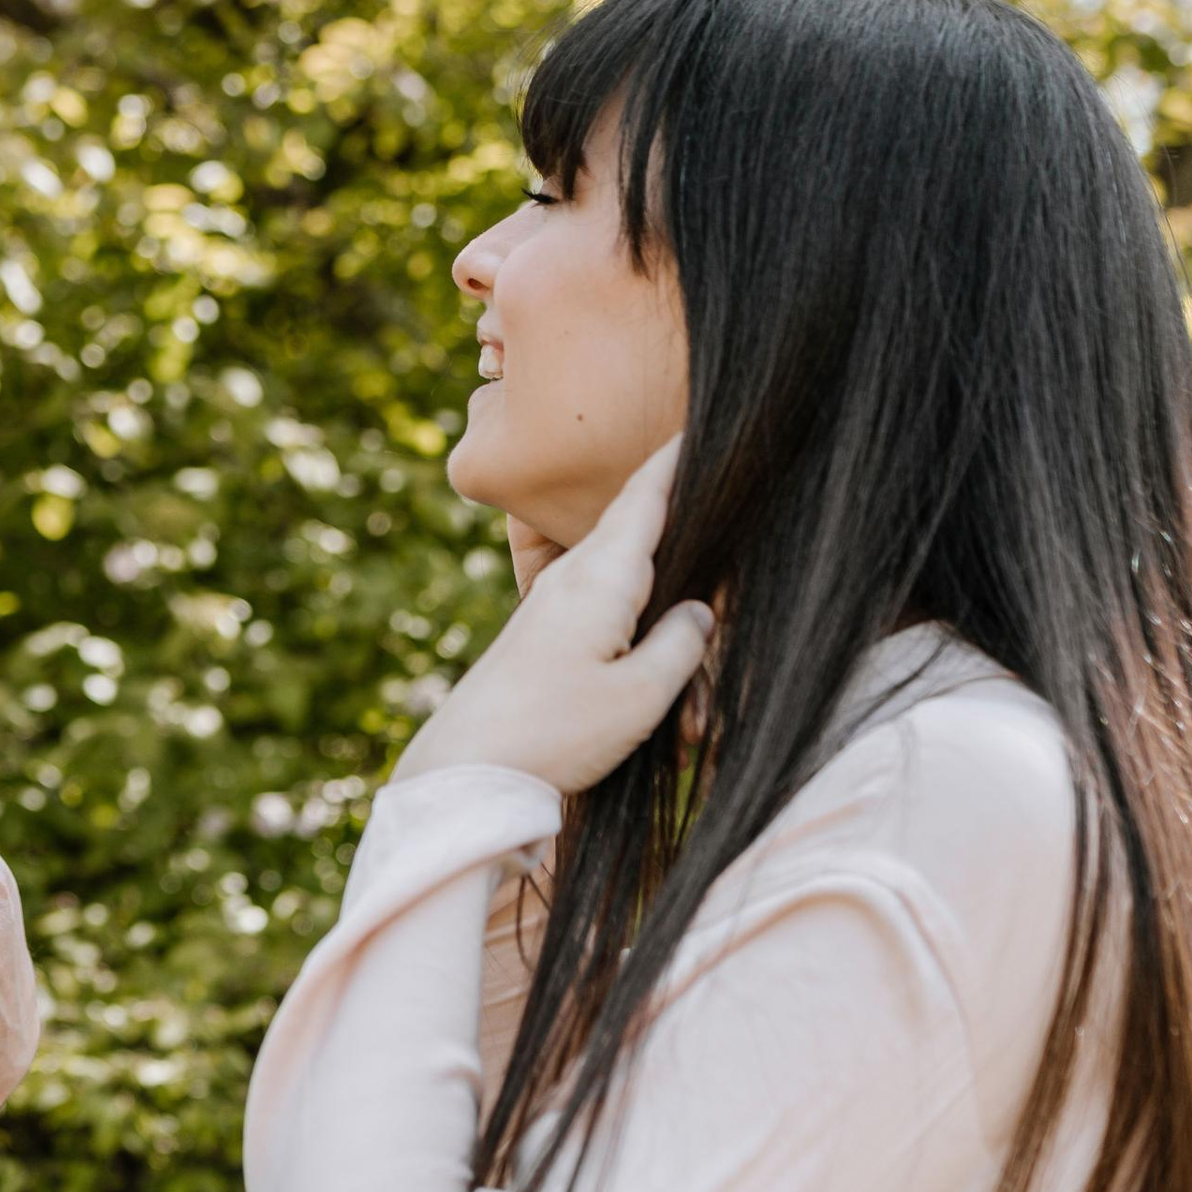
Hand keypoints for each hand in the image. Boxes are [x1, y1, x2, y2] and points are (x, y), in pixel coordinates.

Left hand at [394, 441, 711, 797]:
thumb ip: (682, 646)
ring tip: (690, 727)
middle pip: (646, 541)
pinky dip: (639, 663)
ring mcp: (554, 605)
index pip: (647, 496)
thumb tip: (701, 611)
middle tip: (726, 579)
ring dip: (667, 646)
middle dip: (694, 564)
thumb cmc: (553, 732)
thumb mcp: (639, 696)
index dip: (679, 460)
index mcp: (601, 576)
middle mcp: (573, 578)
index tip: (703, 422)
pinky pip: (607, 628)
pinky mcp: (543, 637)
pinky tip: (661, 725)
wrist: (465, 769)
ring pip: (631, 596)